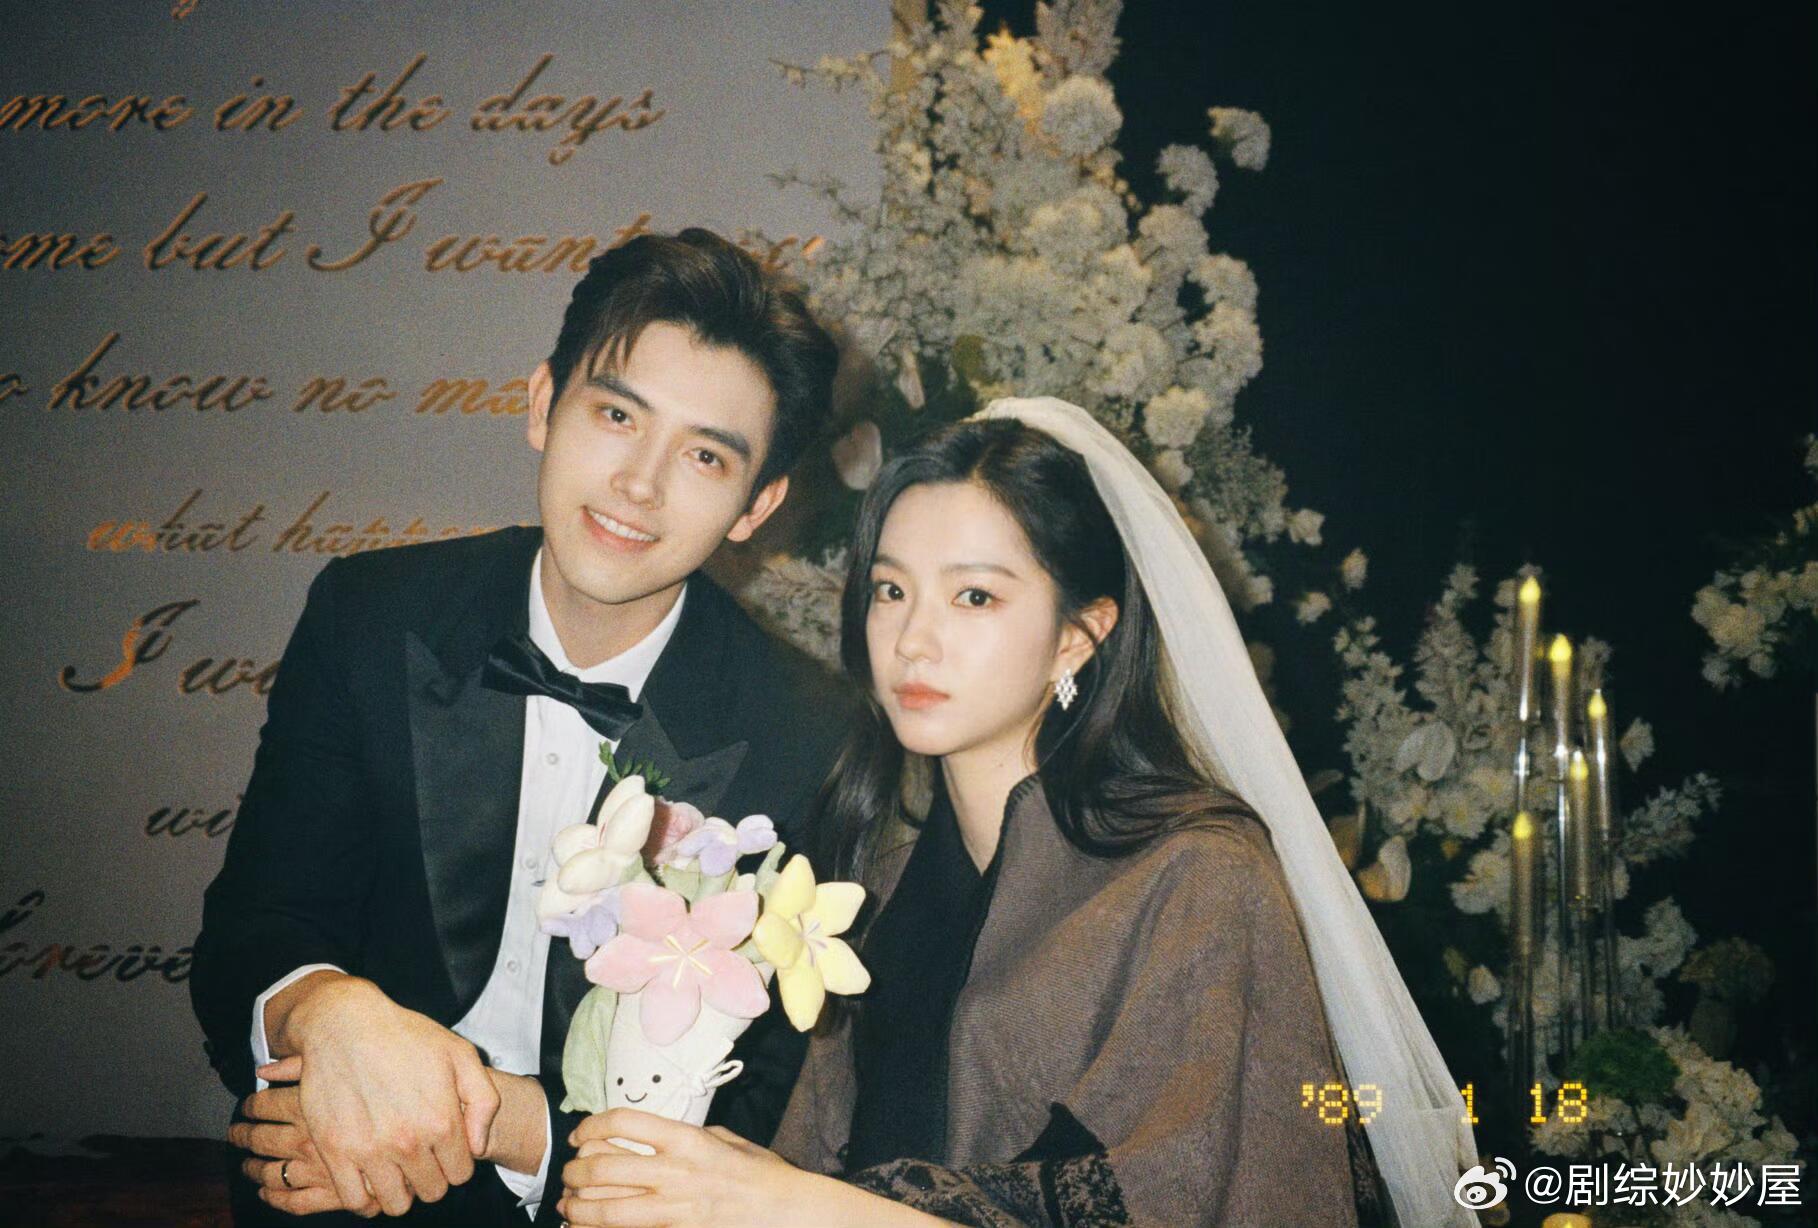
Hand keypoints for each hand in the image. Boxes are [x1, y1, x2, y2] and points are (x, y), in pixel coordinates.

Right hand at [234, 1058, 550, 1216]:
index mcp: (441, 1121)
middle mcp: (407, 1141)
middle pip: (431, 1191)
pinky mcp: (335, 1152)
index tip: (443, 1148)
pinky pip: (356, 1202)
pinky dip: (366, 1199)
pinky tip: (371, 1179)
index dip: (454, 1162)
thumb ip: (483, 1102)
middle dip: (430, 1176)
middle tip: (419, 1156)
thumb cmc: (406, 1036)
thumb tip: (478, 1147)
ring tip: (396, 1167)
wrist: (345, 1024)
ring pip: (395, 1204)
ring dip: (400, 1190)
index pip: (460, 1175)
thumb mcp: (461, 1054)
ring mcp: (369, 1150)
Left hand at [557, 1109, 812, 1227]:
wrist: (787, 1214)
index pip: (625, 1122)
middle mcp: (676, 1173)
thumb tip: (659, 1135)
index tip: (581, 1134)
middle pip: (604, 1166)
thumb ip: (691, 1135)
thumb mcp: (728, 1139)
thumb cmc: (763, 1176)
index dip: (592, 1125)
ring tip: (567, 1206)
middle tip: (568, 1174)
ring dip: (577, 1208)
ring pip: (607, 1209)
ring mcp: (675, 1210)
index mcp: (688, 1140)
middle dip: (575, 1171)